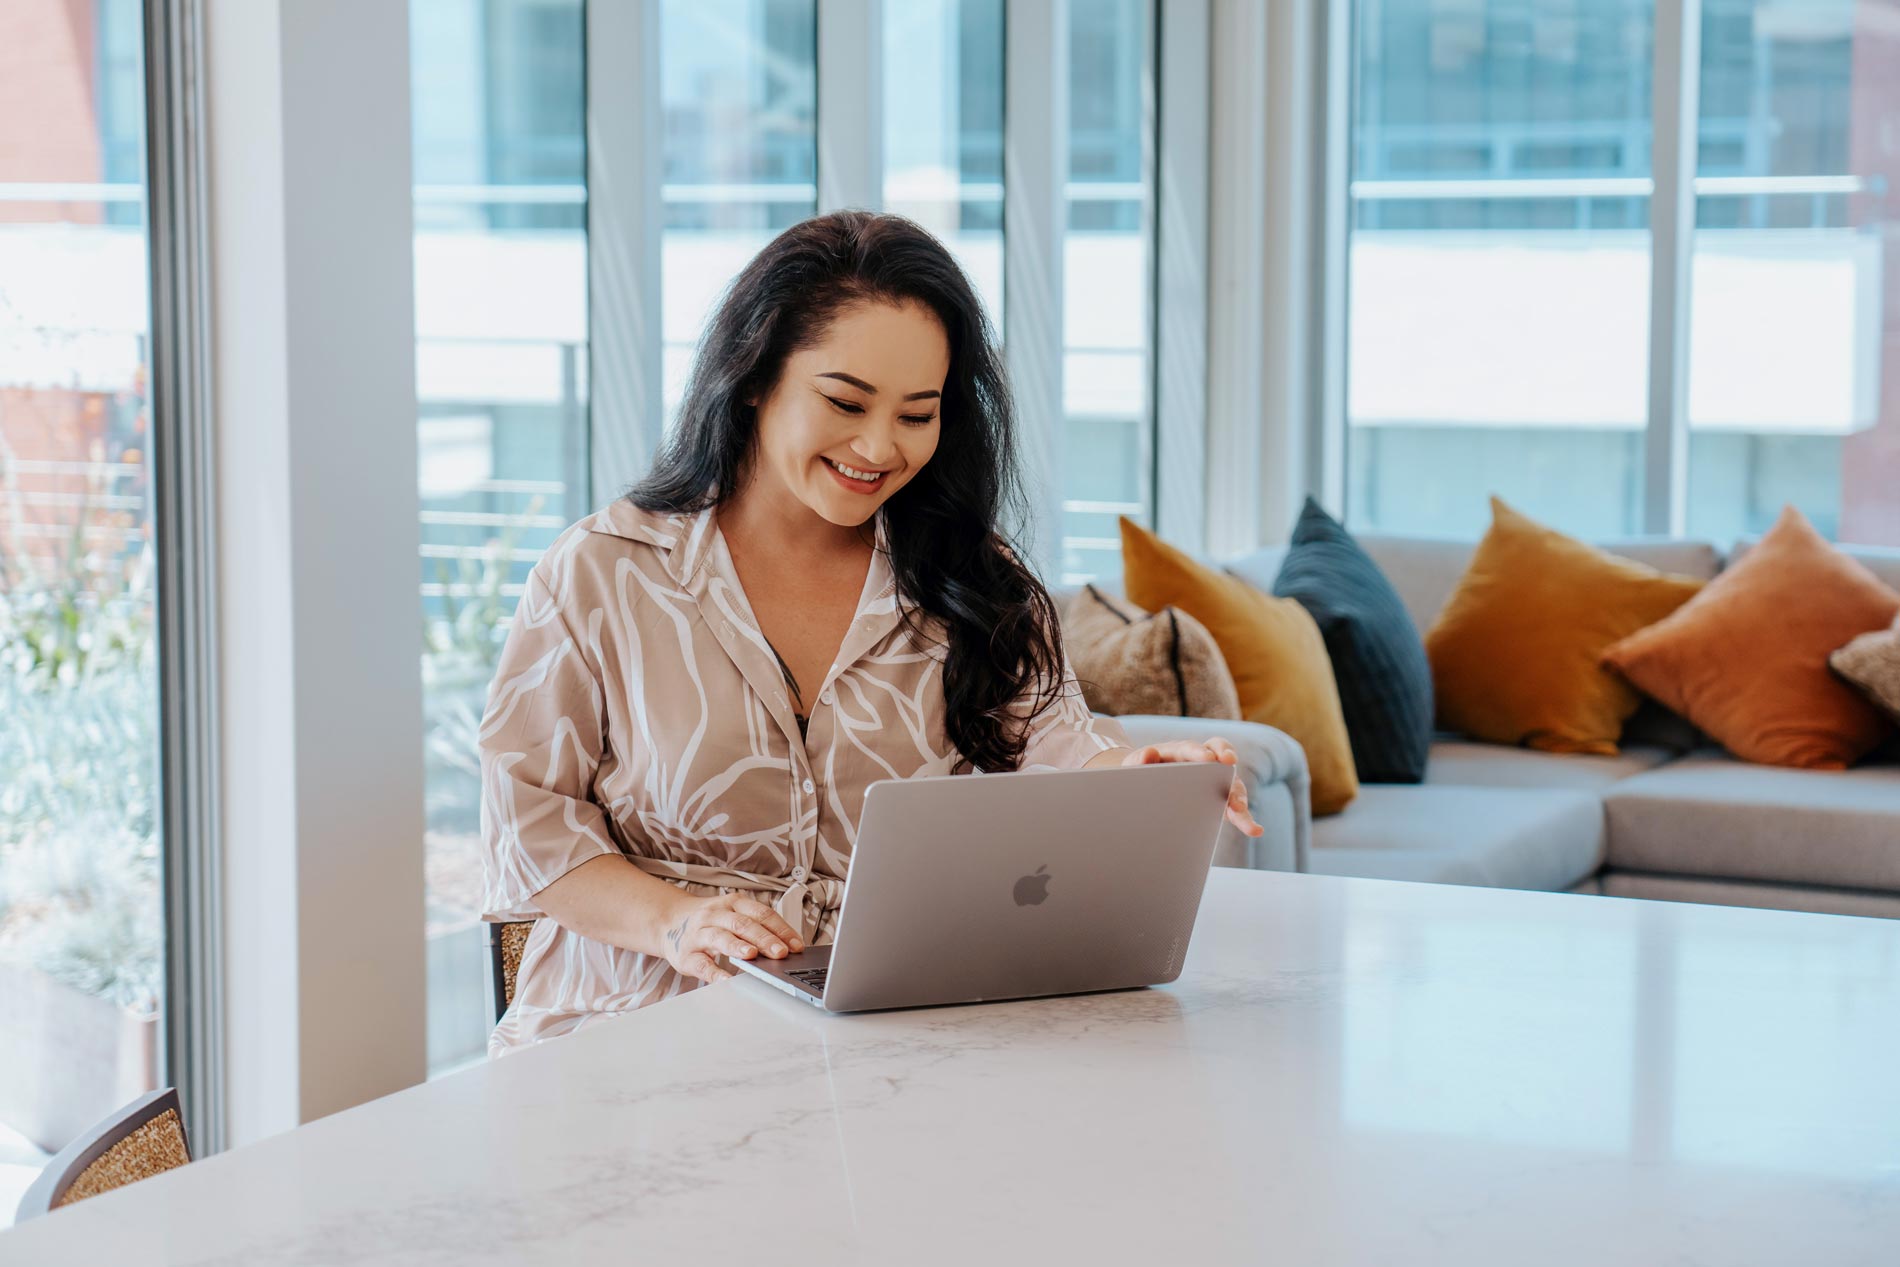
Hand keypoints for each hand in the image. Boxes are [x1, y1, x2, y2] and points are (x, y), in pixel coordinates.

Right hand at [657, 892, 804, 983]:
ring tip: (752, 956)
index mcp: (733, 904)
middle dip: (764, 938)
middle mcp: (716, 914)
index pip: (761, 913)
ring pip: (720, 937)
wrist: (669, 922)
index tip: (796, 945)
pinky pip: (701, 963)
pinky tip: (725, 980)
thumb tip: (788, 947)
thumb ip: (756, 927)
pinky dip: (714, 972)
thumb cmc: (710, 922)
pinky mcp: (686, 954)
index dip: (780, 929)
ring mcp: (699, 933)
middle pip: (743, 924)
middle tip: (781, 952)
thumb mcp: (733, 915)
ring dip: (737, 946)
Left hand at [1120, 738, 1265, 838]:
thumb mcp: (1135, 766)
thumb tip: (1149, 754)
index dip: (1200, 751)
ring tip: (1242, 812)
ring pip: (1232, 784)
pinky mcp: (1221, 799)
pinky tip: (1255, 829)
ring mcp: (1215, 780)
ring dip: (1238, 797)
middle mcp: (1203, 761)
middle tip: (1230, 763)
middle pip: (1221, 756)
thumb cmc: (1142, 773)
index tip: (1207, 757)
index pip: (1191, 747)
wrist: (1147, 785)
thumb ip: (1140, 759)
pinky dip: (1245, 818)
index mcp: (1181, 751)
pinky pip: (1236, 808)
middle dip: (1226, 759)